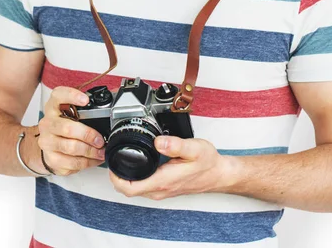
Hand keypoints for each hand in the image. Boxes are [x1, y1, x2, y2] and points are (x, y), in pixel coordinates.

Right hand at [37, 86, 105, 175]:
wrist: (49, 147)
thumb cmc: (65, 126)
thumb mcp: (71, 113)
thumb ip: (88, 106)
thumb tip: (114, 95)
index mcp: (53, 107)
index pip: (58, 96)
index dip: (71, 96)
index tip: (85, 100)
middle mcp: (47, 123)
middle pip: (68, 128)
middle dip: (88, 135)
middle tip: (100, 139)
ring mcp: (47, 142)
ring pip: (71, 148)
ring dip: (90, 151)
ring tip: (101, 151)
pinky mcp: (51, 159)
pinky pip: (72, 162)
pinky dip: (87, 162)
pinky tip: (94, 159)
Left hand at [109, 136, 230, 199]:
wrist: (219, 174)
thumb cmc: (208, 163)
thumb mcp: (195, 149)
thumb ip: (176, 145)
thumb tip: (159, 141)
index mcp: (163, 181)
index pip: (129, 189)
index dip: (115, 178)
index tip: (112, 163)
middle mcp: (160, 190)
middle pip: (128, 190)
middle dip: (116, 176)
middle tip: (114, 158)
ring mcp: (161, 191)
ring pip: (135, 189)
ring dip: (125, 178)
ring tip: (123, 160)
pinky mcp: (164, 188)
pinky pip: (143, 186)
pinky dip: (135, 178)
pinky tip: (137, 164)